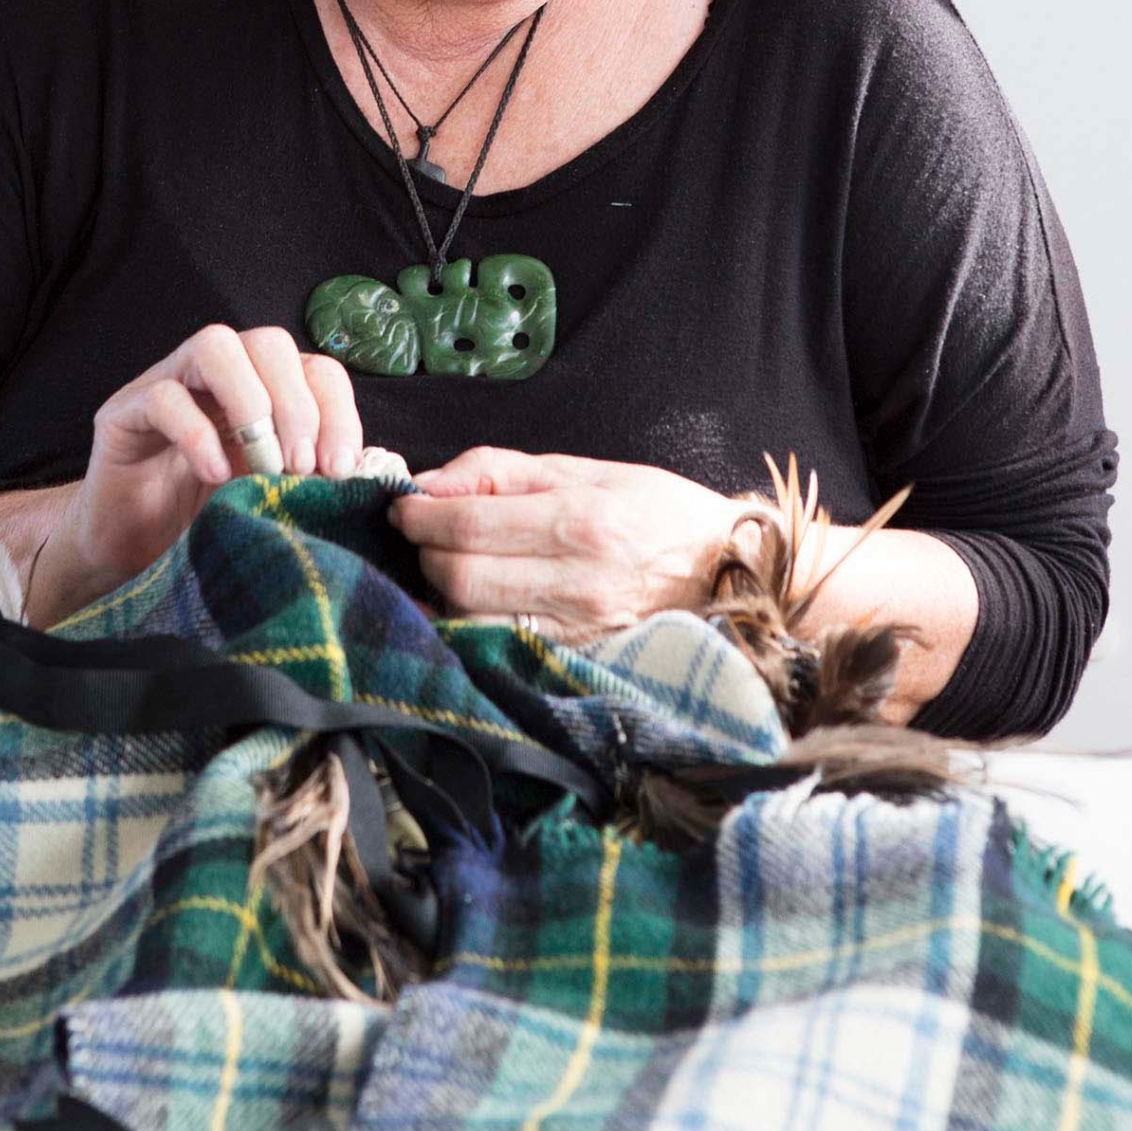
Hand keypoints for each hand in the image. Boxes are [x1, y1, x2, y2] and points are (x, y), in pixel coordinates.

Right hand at [45, 325, 364, 610]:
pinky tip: (214, 475)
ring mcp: (168, 385)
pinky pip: (163, 397)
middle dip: (298, 405)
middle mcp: (219, 377)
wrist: (131, 561)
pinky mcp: (123, 413)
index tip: (342, 468)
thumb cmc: (207, 526)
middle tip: (301, 469)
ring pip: (216, 345)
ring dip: (251, 402)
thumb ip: (325, 480)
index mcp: (264, 391)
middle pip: (270, 343)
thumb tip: (385, 466)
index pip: (316, 369)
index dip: (337, 411)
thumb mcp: (278, 501)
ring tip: (263, 465)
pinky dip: (196, 433)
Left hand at [391, 448, 753, 642]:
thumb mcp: (586, 470)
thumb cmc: (656, 511)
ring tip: (440, 567)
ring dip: (437, 594)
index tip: (403, 508)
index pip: (469, 525)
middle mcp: (578, 581)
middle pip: (461, 577)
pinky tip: (463, 605)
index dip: (421, 516)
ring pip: (472, 619)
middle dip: (424, 554)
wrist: (728, 571)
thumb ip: (502, 472)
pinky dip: (468, 625)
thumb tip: (429, 482)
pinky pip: (500, 647)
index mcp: (581, 521)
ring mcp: (578, 630)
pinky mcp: (577, 660)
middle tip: (420, 535)